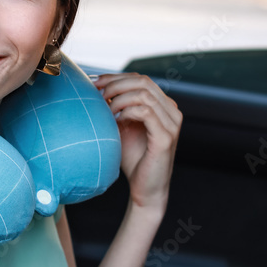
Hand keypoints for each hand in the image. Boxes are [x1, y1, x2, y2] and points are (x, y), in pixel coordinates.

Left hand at [94, 73, 181, 210]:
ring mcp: (172, 124)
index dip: (117, 77)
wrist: (145, 189)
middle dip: (116, 83)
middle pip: (144, 82)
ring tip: (105, 109)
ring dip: (120, 98)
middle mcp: (172, 111)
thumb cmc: (133, 159)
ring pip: (144, 94)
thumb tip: (96, 86)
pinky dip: (127, 111)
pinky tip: (115, 120)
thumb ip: (116, 107)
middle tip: (96, 93)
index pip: (141, 80)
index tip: (94, 82)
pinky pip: (146, 112)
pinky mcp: (166, 137)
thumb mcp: (122, 127)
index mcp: (163, 106)